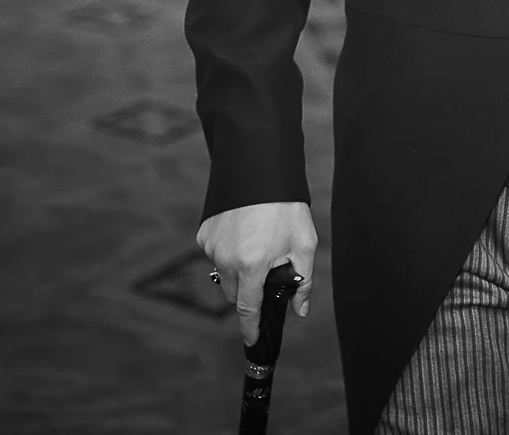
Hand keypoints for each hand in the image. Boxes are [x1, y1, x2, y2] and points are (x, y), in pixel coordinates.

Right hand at [198, 201, 316, 343]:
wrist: (260, 168)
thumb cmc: (286, 206)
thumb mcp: (304, 244)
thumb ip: (302, 281)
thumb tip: (300, 310)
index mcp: (252, 266)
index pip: (248, 310)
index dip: (251, 328)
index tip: (253, 340)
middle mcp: (226, 260)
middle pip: (235, 293)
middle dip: (250, 292)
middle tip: (268, 272)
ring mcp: (211, 246)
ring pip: (225, 273)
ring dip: (239, 269)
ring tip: (259, 243)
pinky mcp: (204, 233)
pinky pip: (216, 254)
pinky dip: (229, 251)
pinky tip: (245, 231)